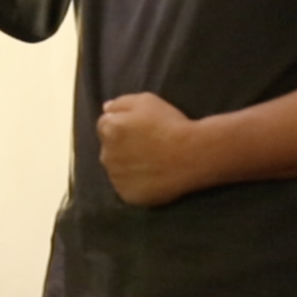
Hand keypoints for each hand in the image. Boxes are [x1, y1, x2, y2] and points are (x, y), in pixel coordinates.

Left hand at [97, 92, 201, 206]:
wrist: (192, 155)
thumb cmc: (170, 124)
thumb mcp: (146, 101)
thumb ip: (120, 103)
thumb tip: (105, 109)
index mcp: (109, 130)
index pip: (104, 125)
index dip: (122, 125)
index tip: (139, 129)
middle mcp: (106, 155)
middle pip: (108, 148)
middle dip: (121, 145)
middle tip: (146, 145)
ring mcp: (116, 178)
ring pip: (116, 169)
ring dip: (126, 164)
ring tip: (150, 162)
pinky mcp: (127, 195)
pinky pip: (126, 187)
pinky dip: (134, 182)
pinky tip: (151, 176)